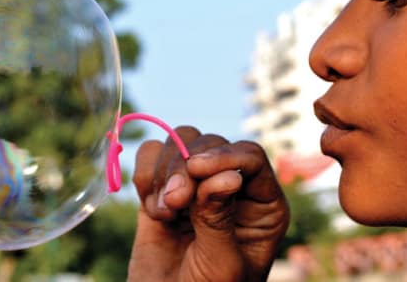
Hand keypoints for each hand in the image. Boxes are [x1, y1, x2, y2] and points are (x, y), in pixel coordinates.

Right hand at [128, 126, 289, 281]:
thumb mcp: (222, 264)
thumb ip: (220, 219)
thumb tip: (225, 176)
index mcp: (261, 204)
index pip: (250, 156)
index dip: (223, 155)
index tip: (196, 168)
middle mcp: (230, 187)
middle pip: (209, 144)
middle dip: (184, 167)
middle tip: (173, 202)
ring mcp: (193, 184)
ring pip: (178, 142)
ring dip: (163, 173)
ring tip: (162, 213)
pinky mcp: (161, 188)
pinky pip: (150, 155)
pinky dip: (145, 175)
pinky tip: (152, 210)